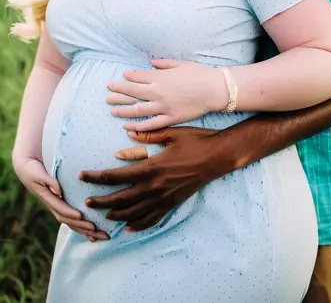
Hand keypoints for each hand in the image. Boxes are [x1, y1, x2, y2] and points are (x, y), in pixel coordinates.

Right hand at [13, 157, 108, 240]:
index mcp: (49, 198)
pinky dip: (83, 228)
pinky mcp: (63, 206)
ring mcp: (59, 207)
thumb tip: (58, 190)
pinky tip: (94, 234)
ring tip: (101, 235)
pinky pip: (74, 220)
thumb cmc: (34, 170)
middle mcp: (54, 206)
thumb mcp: (39, 174)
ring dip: (86, 230)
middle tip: (96, 230)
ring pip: (72, 223)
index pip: (60, 208)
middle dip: (82, 226)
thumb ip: (49, 181)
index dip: (70, 213)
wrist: (27, 170)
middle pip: (69, 220)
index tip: (81, 216)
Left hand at [79, 126, 226, 230]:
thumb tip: (126, 135)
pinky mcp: (173, 203)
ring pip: (134, 212)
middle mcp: (155, 186)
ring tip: (104, 214)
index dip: (97, 177)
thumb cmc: (195, 140)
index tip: (82, 175)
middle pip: (120, 198)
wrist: (218, 156)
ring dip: (116, 214)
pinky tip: (129, 227)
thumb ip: (147, 135)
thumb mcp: (171, 133)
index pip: (116, 175)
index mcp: (151, 167)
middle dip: (101, 201)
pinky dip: (139, 224)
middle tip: (86, 201)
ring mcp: (164, 197)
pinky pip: (153, 218)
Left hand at [106, 59, 227, 131]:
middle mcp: (158, 92)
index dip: (127, 77)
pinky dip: (137, 126)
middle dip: (118, 91)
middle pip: (132, 92)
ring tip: (112, 109)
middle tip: (108, 91)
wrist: (214, 89)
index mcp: (160, 77)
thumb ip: (163, 63)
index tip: (121, 77)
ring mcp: (163, 107)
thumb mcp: (180, 64)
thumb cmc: (199, 74)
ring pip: (137, 110)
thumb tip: (151, 63)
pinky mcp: (170, 119)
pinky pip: (150, 124)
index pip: (137, 77)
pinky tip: (127, 126)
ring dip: (122, 109)